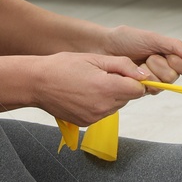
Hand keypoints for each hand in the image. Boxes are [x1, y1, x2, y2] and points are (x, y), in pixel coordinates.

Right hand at [35, 51, 150, 126]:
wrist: (37, 83)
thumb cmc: (63, 66)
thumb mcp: (95, 58)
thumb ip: (123, 66)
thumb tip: (143, 75)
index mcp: (106, 88)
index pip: (138, 90)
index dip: (134, 80)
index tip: (125, 73)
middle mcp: (102, 106)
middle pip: (128, 98)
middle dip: (122, 86)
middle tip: (102, 75)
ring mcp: (94, 117)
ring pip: (116, 106)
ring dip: (111, 95)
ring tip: (91, 83)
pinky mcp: (87, 123)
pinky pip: (103, 113)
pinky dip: (99, 103)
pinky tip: (84, 93)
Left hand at [99, 25, 181, 95]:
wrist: (103, 46)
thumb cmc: (126, 39)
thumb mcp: (153, 38)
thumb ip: (175, 46)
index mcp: (171, 56)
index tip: (169, 55)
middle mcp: (164, 70)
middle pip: (175, 78)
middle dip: (160, 66)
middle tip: (148, 57)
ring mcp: (153, 81)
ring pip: (162, 85)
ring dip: (149, 72)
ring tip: (138, 63)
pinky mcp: (140, 90)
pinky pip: (149, 90)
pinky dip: (140, 80)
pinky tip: (132, 72)